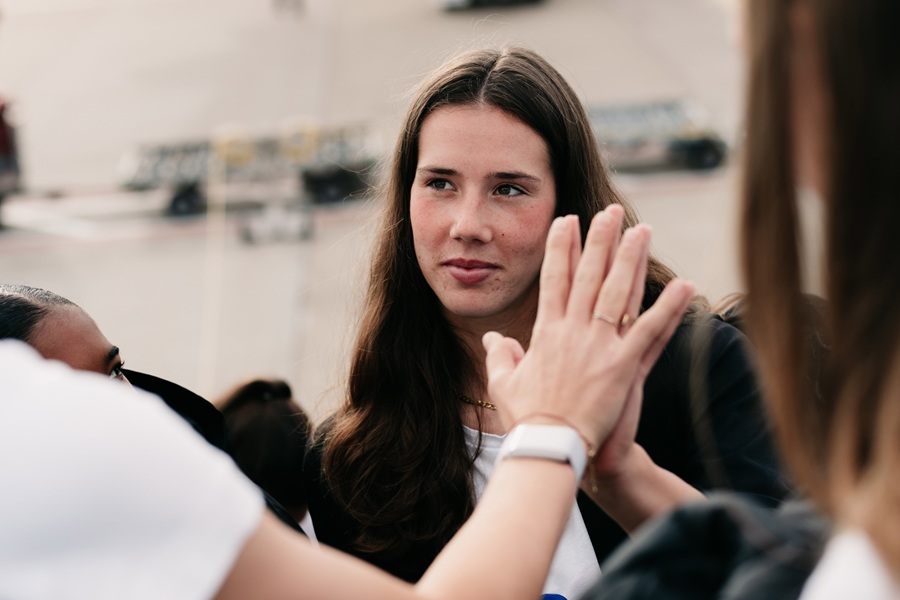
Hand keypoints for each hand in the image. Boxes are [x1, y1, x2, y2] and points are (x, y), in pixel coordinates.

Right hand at [483, 207, 693, 451]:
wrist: (550, 447)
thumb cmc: (526, 419)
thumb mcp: (503, 384)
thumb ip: (499, 355)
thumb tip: (492, 338)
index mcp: (546, 332)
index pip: (555, 279)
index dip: (563, 248)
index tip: (568, 222)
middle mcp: (573, 331)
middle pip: (589, 276)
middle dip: (600, 240)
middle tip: (611, 212)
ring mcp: (600, 347)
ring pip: (618, 292)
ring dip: (631, 259)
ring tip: (642, 230)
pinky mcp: (624, 367)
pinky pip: (651, 331)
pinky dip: (669, 307)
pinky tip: (685, 284)